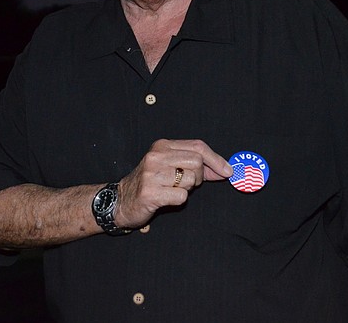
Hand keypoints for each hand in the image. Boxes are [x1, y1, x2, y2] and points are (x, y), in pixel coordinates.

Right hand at [114, 139, 232, 228]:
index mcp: (162, 146)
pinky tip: (166, 199)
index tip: (227, 171)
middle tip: (188, 184)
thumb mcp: (169, 166)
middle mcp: (156, 156)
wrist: (120, 201)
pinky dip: (178, 200)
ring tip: (172, 190)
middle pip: (197, 161)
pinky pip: (181, 197)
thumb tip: (223, 169)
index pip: (197, 146)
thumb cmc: (149, 184)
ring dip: (187, 189)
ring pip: (190, 179)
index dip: (216, 159)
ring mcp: (152, 174)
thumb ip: (194, 165)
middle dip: (199, 176)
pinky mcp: (151, 192)